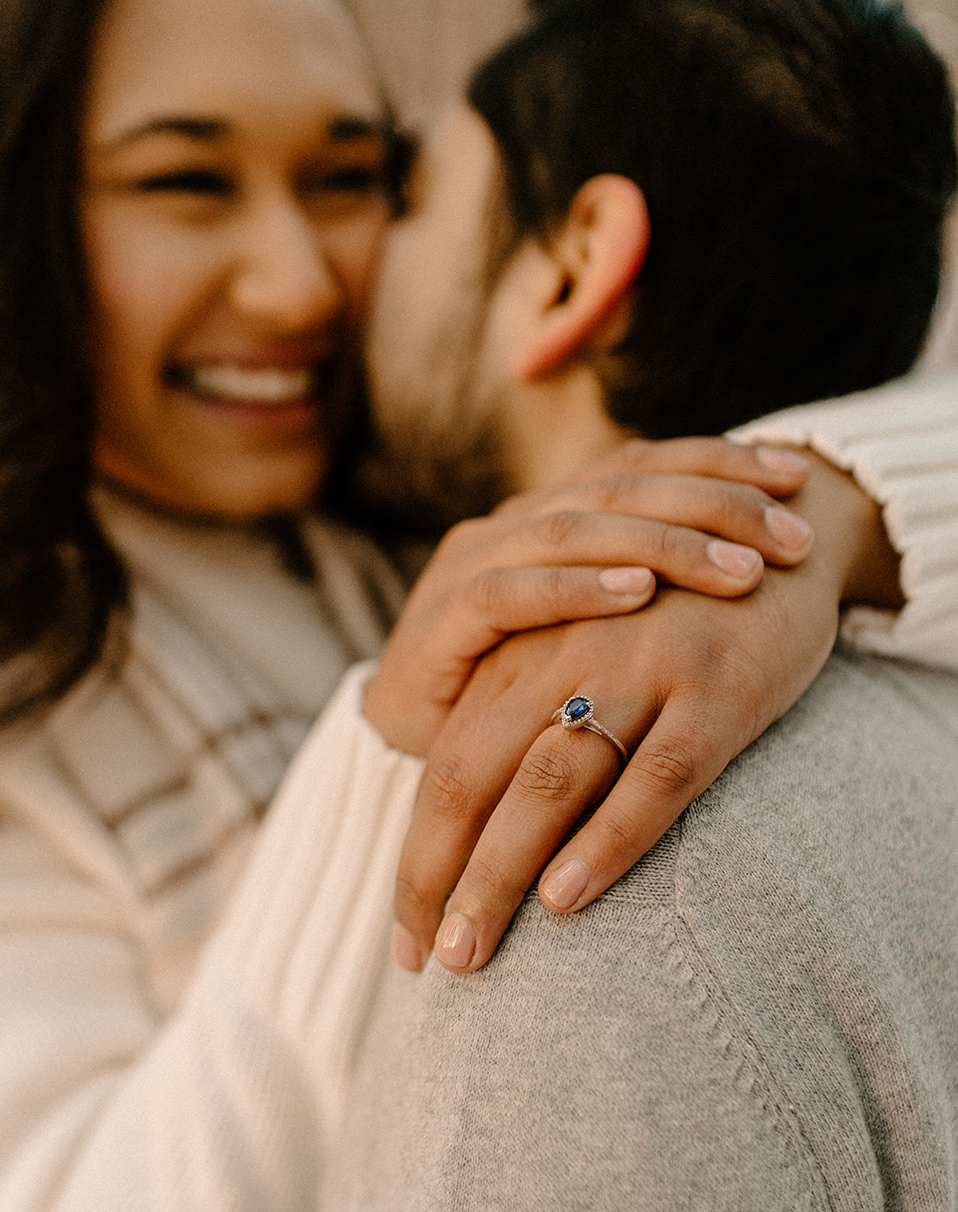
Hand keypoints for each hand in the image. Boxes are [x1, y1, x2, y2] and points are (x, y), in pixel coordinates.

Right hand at [366, 437, 813, 757]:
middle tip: (792, 537)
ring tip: (739, 568)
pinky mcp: (437, 622)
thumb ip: (647, 590)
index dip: (720, 462)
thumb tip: (755, 562)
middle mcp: (511, 523)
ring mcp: (469, 567)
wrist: (410, 749)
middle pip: (621, 488)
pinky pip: (509, 593)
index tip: (801, 479)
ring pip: (574, 530)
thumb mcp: (594, 633)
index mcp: (550, 513)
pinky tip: (638, 594)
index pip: (641, 464)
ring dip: (663, 545)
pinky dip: (575, 588)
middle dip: (714, 505)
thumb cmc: (519, 692)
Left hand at [390, 451, 894, 972]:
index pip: (443, 765)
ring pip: (548, 779)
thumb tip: (476, 832)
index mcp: (522, 653)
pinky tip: (568, 897)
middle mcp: (564, 657)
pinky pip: (657, 775)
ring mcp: (639, 669)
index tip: (406, 941)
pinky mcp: (718, 688)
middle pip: (471, 774)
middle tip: (427, 963)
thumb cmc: (670, 618)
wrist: (785, 534)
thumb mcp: (582, 650)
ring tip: (470, 954)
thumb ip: (527, 719)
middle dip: (436, 875)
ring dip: (499, 872)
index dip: (416, 856)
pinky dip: (608, 837)